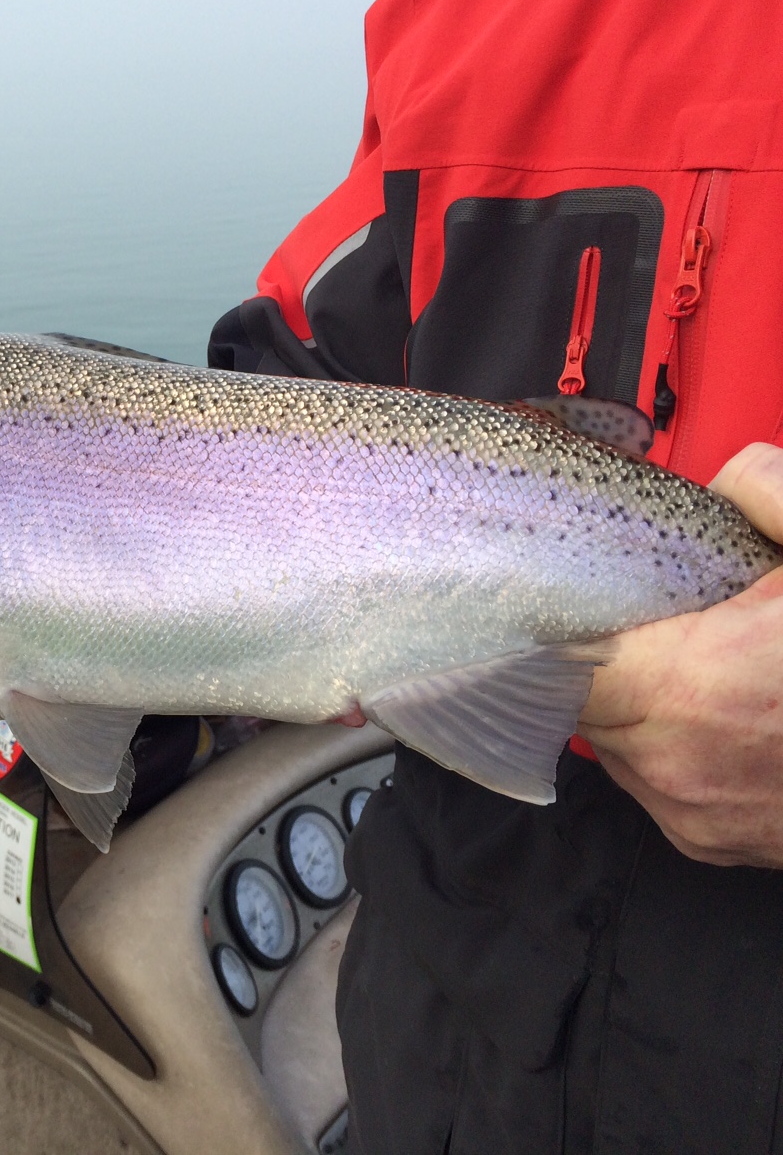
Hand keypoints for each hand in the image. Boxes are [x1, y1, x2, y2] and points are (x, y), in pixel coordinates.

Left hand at [579, 442, 782, 866]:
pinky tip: (716, 719)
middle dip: (608, 660)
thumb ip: (772, 494)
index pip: (556, 660)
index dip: (560, 626)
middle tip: (654, 628)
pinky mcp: (706, 842)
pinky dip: (669, 750)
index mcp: (690, 687)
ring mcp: (688, 811)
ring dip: (637, 707)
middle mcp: (672, 761)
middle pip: (580, 699)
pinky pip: (653, 785)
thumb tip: (731, 475)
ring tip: (697, 671)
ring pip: (612, 743)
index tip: (576, 603)